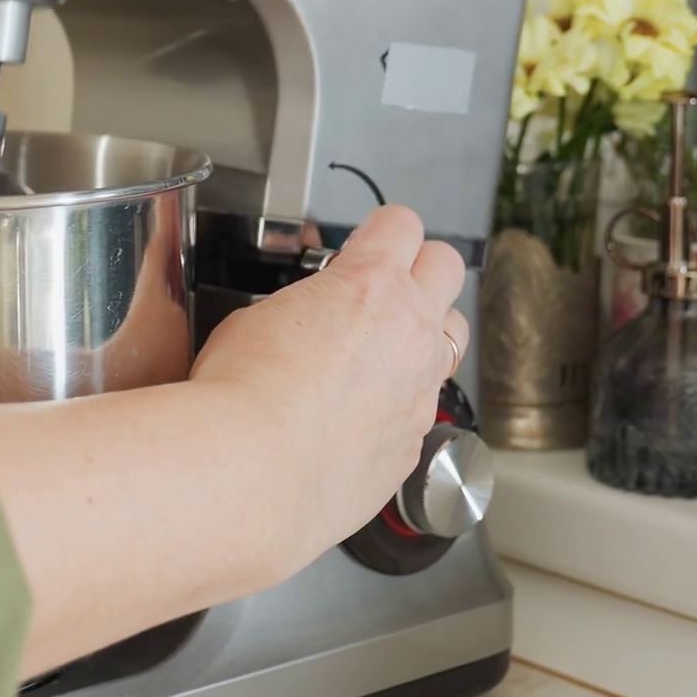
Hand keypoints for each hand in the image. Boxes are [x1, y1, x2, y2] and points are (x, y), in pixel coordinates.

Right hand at [189, 205, 467, 571]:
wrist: (251, 472)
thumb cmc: (242, 395)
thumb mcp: (251, 320)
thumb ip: (295, 311)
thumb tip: (299, 325)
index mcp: (370, 283)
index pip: (401, 224)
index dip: (380, 230)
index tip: (367, 241)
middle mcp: (410, 329)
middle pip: (448, 267)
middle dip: (419, 267)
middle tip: (387, 283)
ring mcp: (421, 388)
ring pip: (454, 337)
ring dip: (425, 332)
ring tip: (383, 349)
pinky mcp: (416, 442)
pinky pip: (426, 405)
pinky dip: (401, 401)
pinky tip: (360, 415)